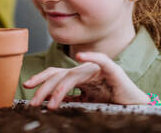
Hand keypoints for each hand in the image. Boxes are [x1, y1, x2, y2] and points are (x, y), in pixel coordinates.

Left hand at [24, 52, 149, 108]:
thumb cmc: (110, 101)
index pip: (55, 74)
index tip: (27, 86)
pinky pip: (101, 60)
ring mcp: (96, 69)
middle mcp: (84, 70)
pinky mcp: (112, 70)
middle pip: (59, 74)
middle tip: (33, 101)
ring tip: (50, 104)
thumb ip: (70, 98)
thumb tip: (51, 100)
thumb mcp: (85, 101)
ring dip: (59, 89)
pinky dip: (91, 56)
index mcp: (77, 76)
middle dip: (44, 87)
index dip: (41, 78)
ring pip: (73, 75)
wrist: (133, 104)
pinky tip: (80, 56)